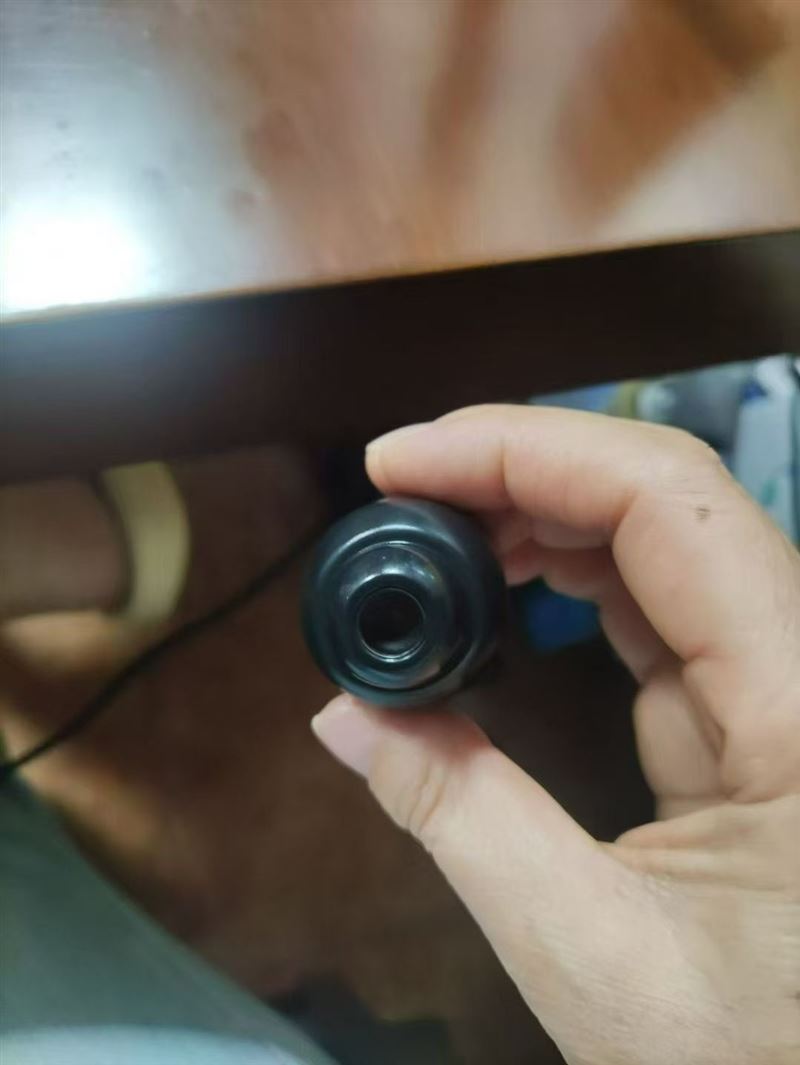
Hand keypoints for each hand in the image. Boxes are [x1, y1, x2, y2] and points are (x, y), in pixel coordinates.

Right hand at [312, 405, 799, 1064]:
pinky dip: (568, 571)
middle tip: (399, 487)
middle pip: (665, 496)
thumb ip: (461, 819)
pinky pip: (658, 600)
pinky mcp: (757, 707)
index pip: (666, 501)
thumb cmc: (760, 1062)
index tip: (401, 462)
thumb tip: (344, 717)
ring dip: (540, 511)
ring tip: (433, 526)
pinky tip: (502, 576)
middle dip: (520, 469)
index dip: (524, 451)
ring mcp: (787, 678)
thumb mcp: (596, 958)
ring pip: (662, 537)